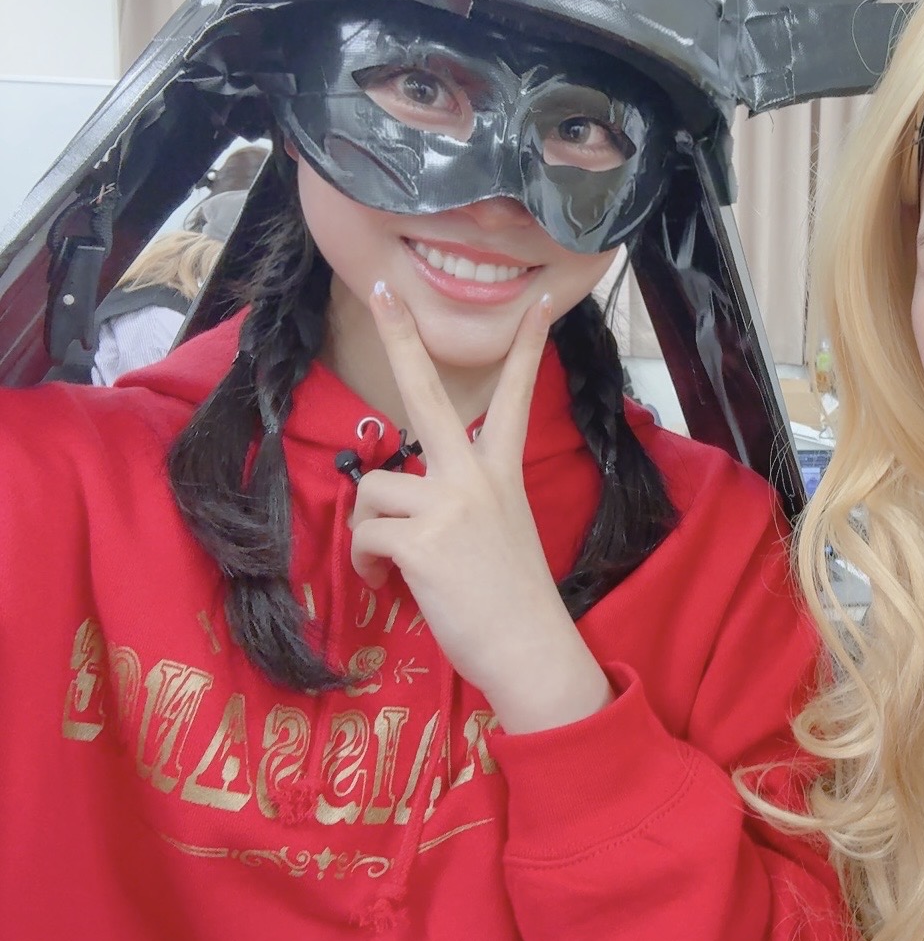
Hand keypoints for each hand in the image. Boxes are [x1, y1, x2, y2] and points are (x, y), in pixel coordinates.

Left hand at [348, 282, 612, 731]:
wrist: (530, 649)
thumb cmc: (514, 600)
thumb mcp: (502, 531)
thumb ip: (462, 502)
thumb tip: (407, 506)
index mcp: (501, 472)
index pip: (515, 398)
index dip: (528, 348)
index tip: (541, 302)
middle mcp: (476, 476)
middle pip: (429, 394)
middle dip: (404, 338)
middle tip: (381, 291)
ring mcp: (449, 504)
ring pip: (373, 488)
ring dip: (371, 531)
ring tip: (392, 564)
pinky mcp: (422, 539)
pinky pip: (364, 534)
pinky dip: (365, 564)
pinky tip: (386, 583)